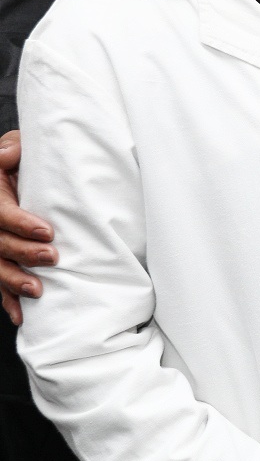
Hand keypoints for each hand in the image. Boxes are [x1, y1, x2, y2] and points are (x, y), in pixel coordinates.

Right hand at [0, 130, 55, 325]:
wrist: (10, 171)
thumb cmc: (19, 158)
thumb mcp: (16, 146)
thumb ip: (14, 148)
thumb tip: (8, 154)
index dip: (20, 223)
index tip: (47, 232)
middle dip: (22, 253)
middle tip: (52, 258)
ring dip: (12, 282)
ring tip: (36, 291)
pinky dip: (7, 299)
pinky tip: (20, 315)